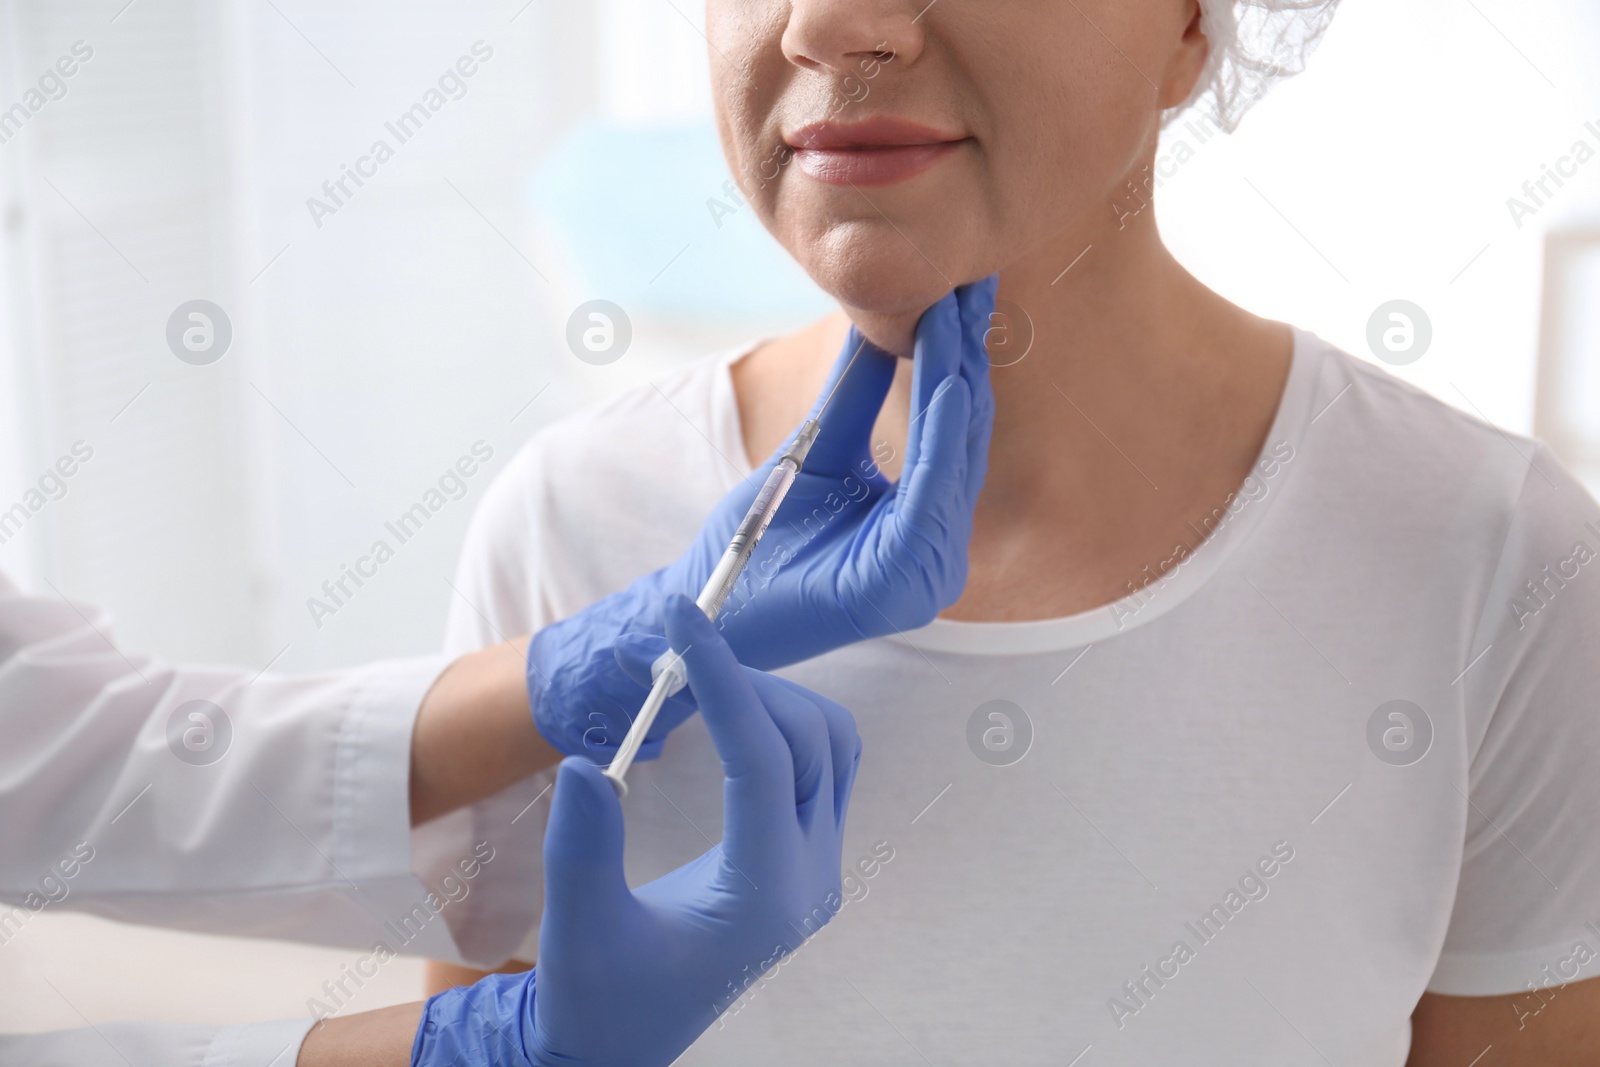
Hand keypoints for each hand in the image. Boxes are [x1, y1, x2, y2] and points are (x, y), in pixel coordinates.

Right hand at [412, 595, 862, 1066]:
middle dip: (747, 686)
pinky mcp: (806, 861)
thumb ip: (583, 847)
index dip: (724, 680)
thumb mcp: (579, 927)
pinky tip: (730, 718)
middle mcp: (810, 879)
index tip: (683, 620)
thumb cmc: (599, 995)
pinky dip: (784, 726)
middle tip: (676, 656)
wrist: (621, 1043)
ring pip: (832, 747)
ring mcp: (817, 870)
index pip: (761, 761)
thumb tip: (586, 762)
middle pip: (810, 743)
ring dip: (774, 702)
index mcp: (765, 896)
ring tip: (701, 683)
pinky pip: (824, 768)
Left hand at [526, 277, 996, 758]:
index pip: (952, 428)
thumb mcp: (816, 449)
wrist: (701, 601)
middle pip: (961, 438)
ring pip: (953, 460)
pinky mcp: (901, 586)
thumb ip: (856, 396)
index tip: (966, 287)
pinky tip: (948, 382)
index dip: (959, 357)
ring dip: (958, 383)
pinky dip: (940, 437)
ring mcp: (928, 575)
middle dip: (966, 357)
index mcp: (925, 524)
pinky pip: (931, 498)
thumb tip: (887, 316)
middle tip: (974, 281)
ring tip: (960, 314)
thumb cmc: (756, 538)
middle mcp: (939, 551)